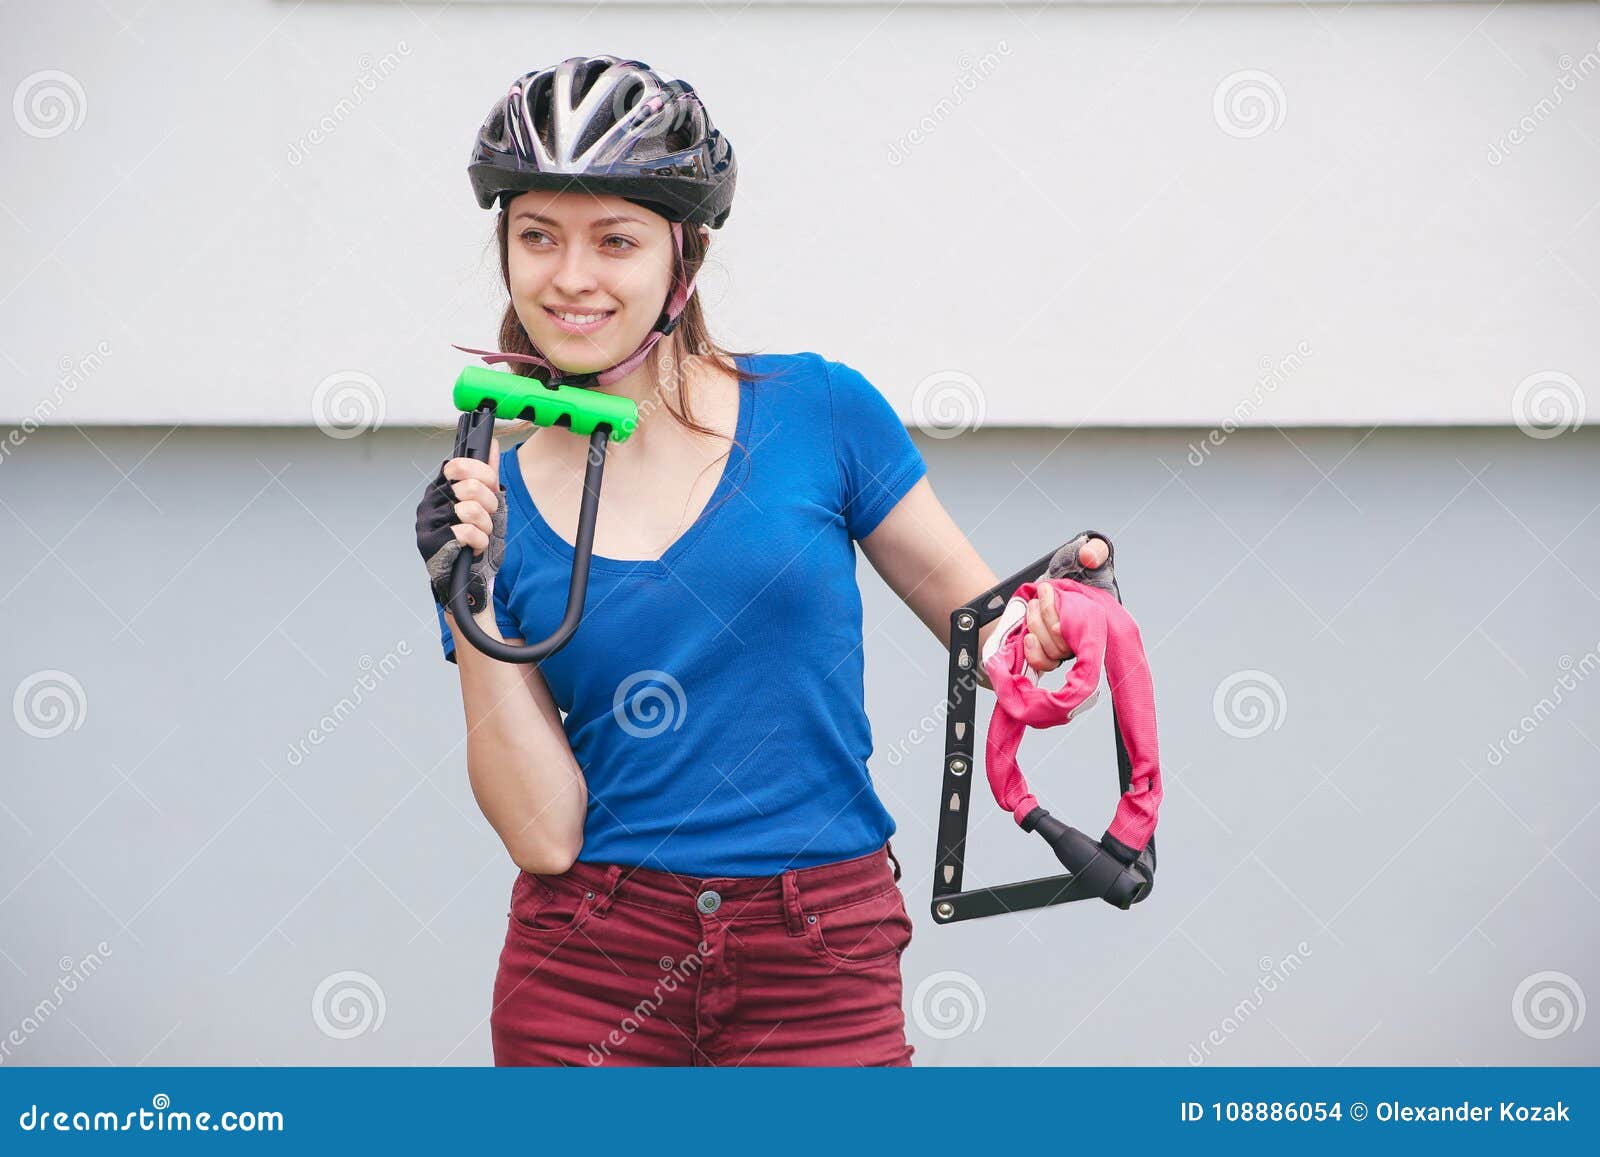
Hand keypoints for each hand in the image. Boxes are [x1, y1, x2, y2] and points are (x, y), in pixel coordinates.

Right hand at [415, 436, 505, 616]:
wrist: (468, 578)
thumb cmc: (475, 539)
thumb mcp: (488, 504)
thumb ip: (487, 475)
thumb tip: (491, 444)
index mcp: (442, 487)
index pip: (458, 464)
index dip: (483, 474)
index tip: (492, 488)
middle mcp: (430, 501)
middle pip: (468, 486)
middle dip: (489, 503)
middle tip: (489, 516)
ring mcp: (427, 521)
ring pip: (469, 509)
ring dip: (485, 526)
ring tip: (482, 534)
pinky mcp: (428, 542)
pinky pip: (465, 532)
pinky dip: (479, 541)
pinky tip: (474, 547)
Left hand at [1022, 536, 1107, 673]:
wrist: (1051, 582)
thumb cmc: (1075, 569)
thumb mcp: (1088, 554)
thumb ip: (1096, 550)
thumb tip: (1089, 556)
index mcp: (1100, 619)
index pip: (1098, 638)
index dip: (1076, 633)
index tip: (1059, 622)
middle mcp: (1085, 637)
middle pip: (1068, 644)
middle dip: (1049, 616)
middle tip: (1043, 592)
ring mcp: (1067, 646)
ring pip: (1054, 652)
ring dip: (1037, 627)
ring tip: (1033, 604)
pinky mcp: (1049, 653)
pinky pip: (1044, 664)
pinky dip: (1034, 653)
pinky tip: (1028, 637)